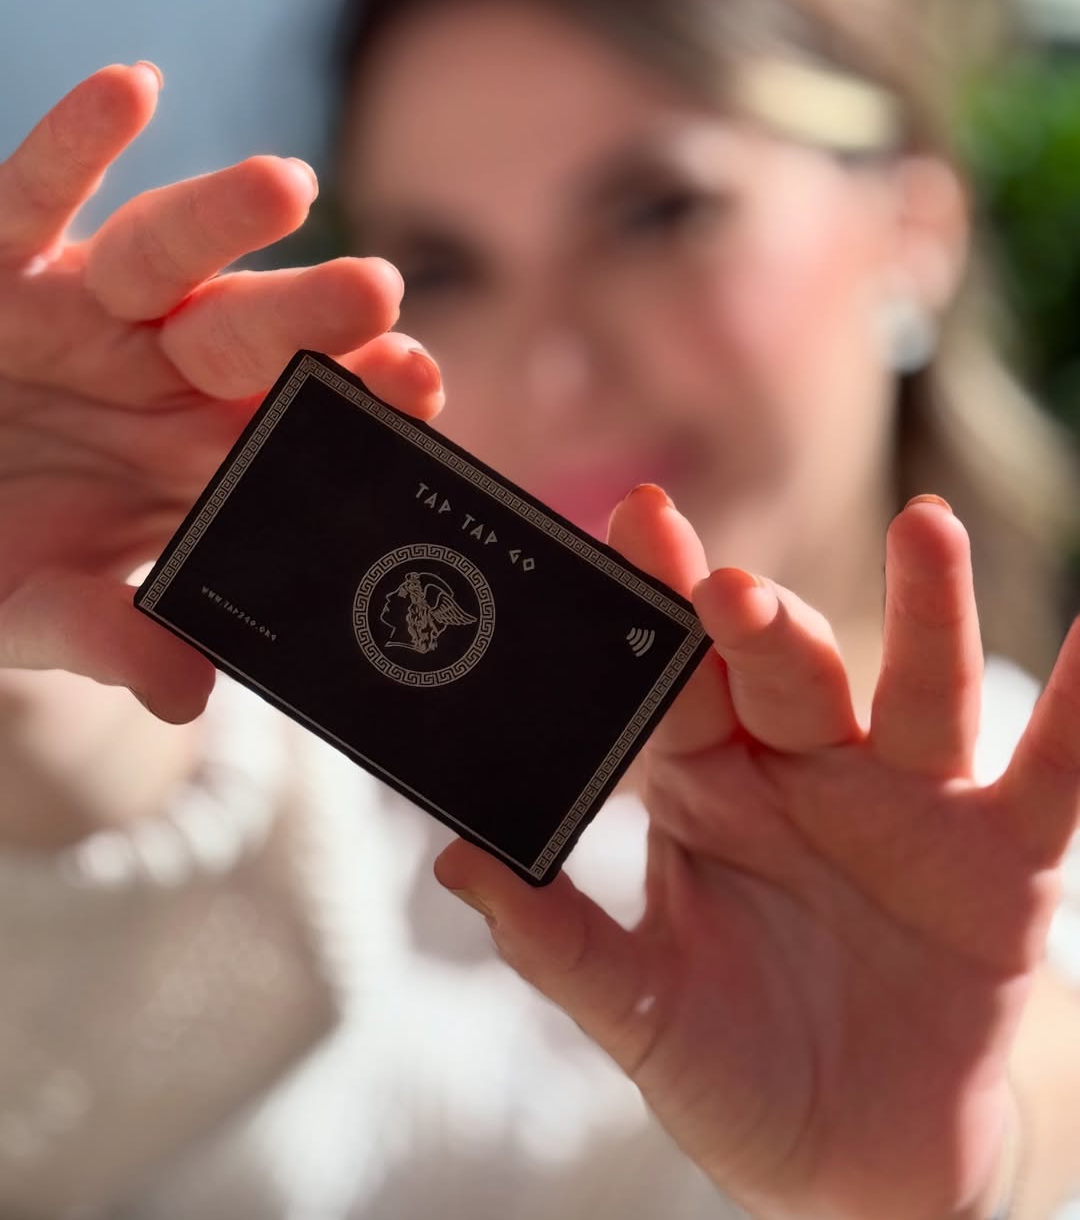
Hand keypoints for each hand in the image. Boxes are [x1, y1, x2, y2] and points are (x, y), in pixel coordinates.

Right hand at [0, 64, 440, 828]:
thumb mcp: (39, 610)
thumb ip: (110, 638)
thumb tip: (187, 698)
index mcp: (198, 458)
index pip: (295, 425)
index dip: (356, 403)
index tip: (419, 383)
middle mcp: (160, 375)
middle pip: (248, 335)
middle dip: (309, 315)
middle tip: (378, 292)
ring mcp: (87, 312)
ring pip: (164, 256)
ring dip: (221, 217)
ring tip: (286, 185)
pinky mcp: (3, 262)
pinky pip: (35, 193)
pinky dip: (75, 142)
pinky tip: (129, 89)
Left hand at [435, 487, 1078, 1219]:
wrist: (859, 1163)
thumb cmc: (740, 1072)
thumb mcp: (644, 1015)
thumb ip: (560, 940)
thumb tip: (453, 858)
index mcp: (708, 792)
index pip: (676, 683)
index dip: (657, 610)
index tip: (635, 522)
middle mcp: (806, 774)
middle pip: (785, 673)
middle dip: (759, 626)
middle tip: (728, 584)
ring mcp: (907, 805)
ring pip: (917, 690)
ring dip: (925, 612)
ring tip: (927, 528)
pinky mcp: (1001, 858)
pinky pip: (1052, 773)